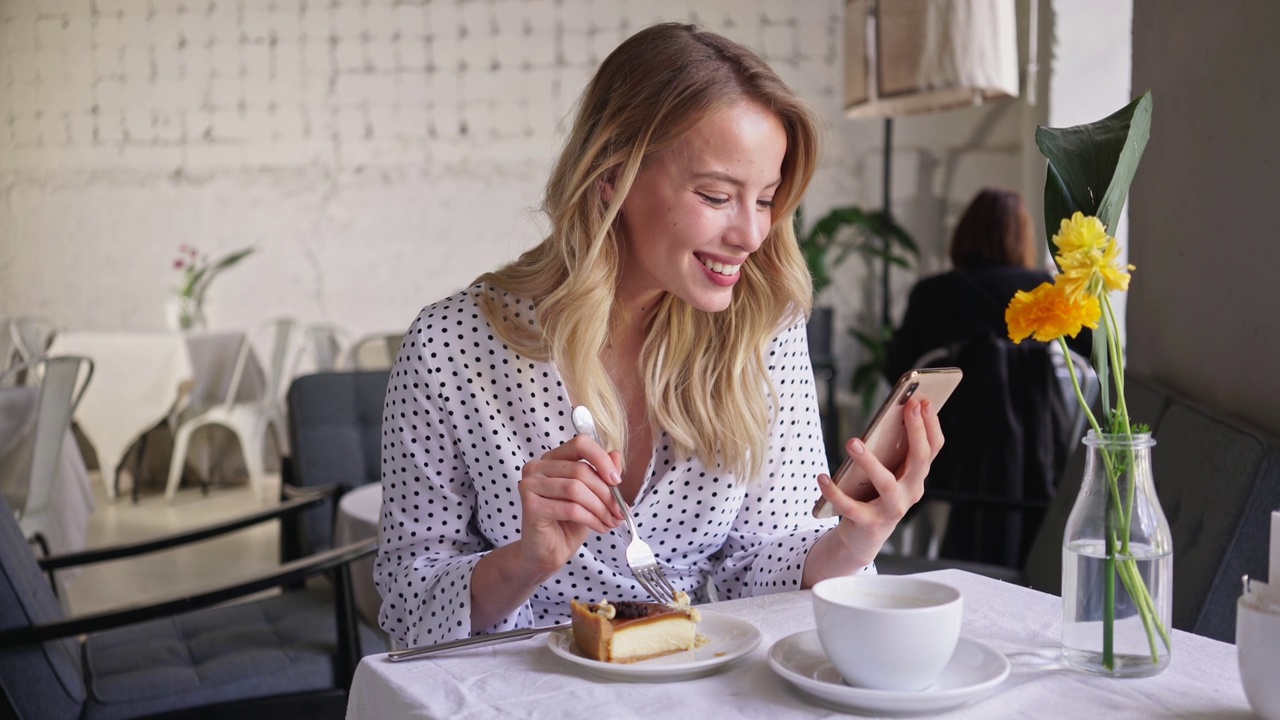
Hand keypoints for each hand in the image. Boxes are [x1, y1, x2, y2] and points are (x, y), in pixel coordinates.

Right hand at [514, 435, 623, 577]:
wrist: (549, 552)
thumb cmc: (568, 523)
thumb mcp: (592, 496)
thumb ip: (602, 474)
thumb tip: (616, 455)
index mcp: (553, 459)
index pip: (580, 444)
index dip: (602, 459)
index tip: (616, 480)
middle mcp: (537, 467)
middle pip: (581, 470)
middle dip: (606, 494)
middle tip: (620, 511)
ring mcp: (530, 485)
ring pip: (576, 490)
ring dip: (601, 508)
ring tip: (611, 521)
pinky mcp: (531, 506)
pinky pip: (570, 508)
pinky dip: (591, 519)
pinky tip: (600, 527)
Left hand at [816, 399, 944, 565]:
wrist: (864, 536)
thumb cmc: (874, 493)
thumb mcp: (887, 469)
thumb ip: (891, 448)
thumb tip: (892, 413)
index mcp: (916, 475)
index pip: (933, 448)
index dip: (931, 424)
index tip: (923, 400)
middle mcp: (911, 492)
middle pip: (920, 461)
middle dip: (916, 432)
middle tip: (907, 407)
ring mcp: (892, 509)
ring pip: (886, 483)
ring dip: (869, 462)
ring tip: (851, 442)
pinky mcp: (869, 523)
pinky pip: (850, 507)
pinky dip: (834, 492)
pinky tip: (822, 477)